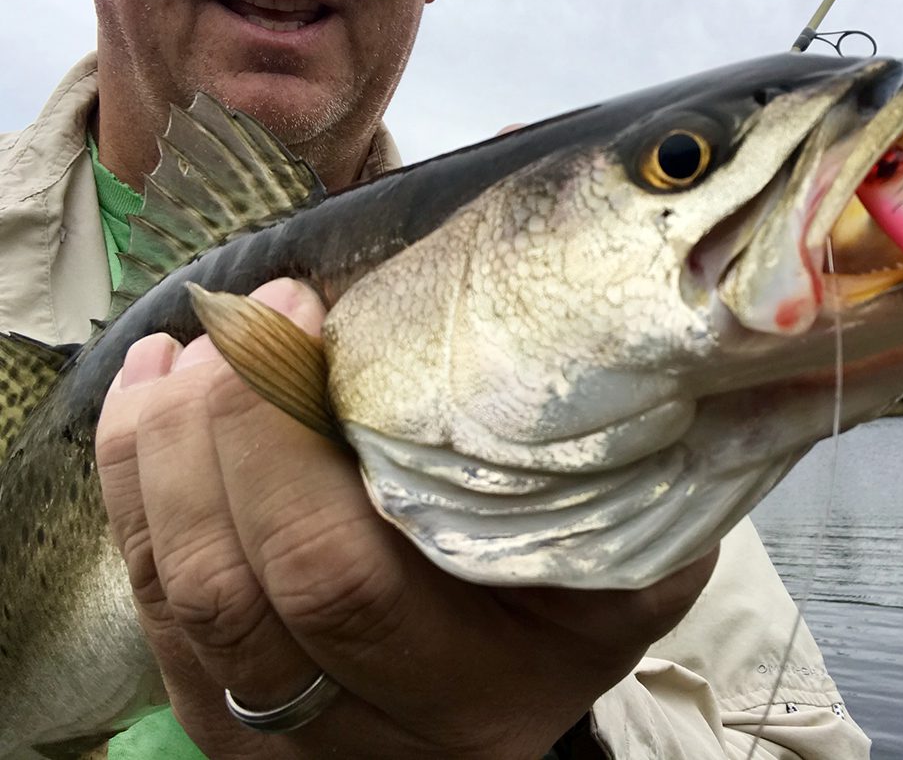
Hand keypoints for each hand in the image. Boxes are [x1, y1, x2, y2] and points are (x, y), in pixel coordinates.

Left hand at [96, 278, 716, 758]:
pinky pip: (148, 606)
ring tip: (188, 350)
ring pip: (177, 598)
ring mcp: (277, 737)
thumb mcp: (638, 560)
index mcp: (477, 695)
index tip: (304, 317)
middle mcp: (365, 737)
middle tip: (249, 320)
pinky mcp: (218, 714)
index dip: (285, 439)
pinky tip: (150, 400)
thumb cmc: (585, 603)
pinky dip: (131, 489)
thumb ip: (636, 480)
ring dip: (159, 453)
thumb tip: (638, 351)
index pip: (340, 579)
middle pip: (236, 590)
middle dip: (217, 429)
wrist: (526, 689)